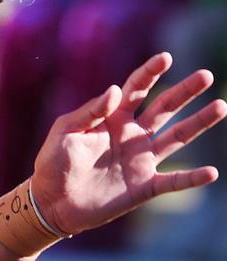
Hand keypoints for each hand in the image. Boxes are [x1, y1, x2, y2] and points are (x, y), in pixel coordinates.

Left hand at [32, 52, 226, 235]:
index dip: (151, 73)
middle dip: (185, 91)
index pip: (136, 89)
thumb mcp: (65, 131)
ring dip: (199, 123)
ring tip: (221, 106)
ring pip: (177, 138)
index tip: (166, 57)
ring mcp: (140, 160)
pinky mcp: (144, 187)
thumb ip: (90, 111)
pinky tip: (211, 172)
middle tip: (206, 75)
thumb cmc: (53, 164)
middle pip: (164, 108)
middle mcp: (132, 135)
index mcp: (112, 118)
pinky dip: (192, 178)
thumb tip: (115, 89)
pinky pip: (173, 181)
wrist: (52, 203)